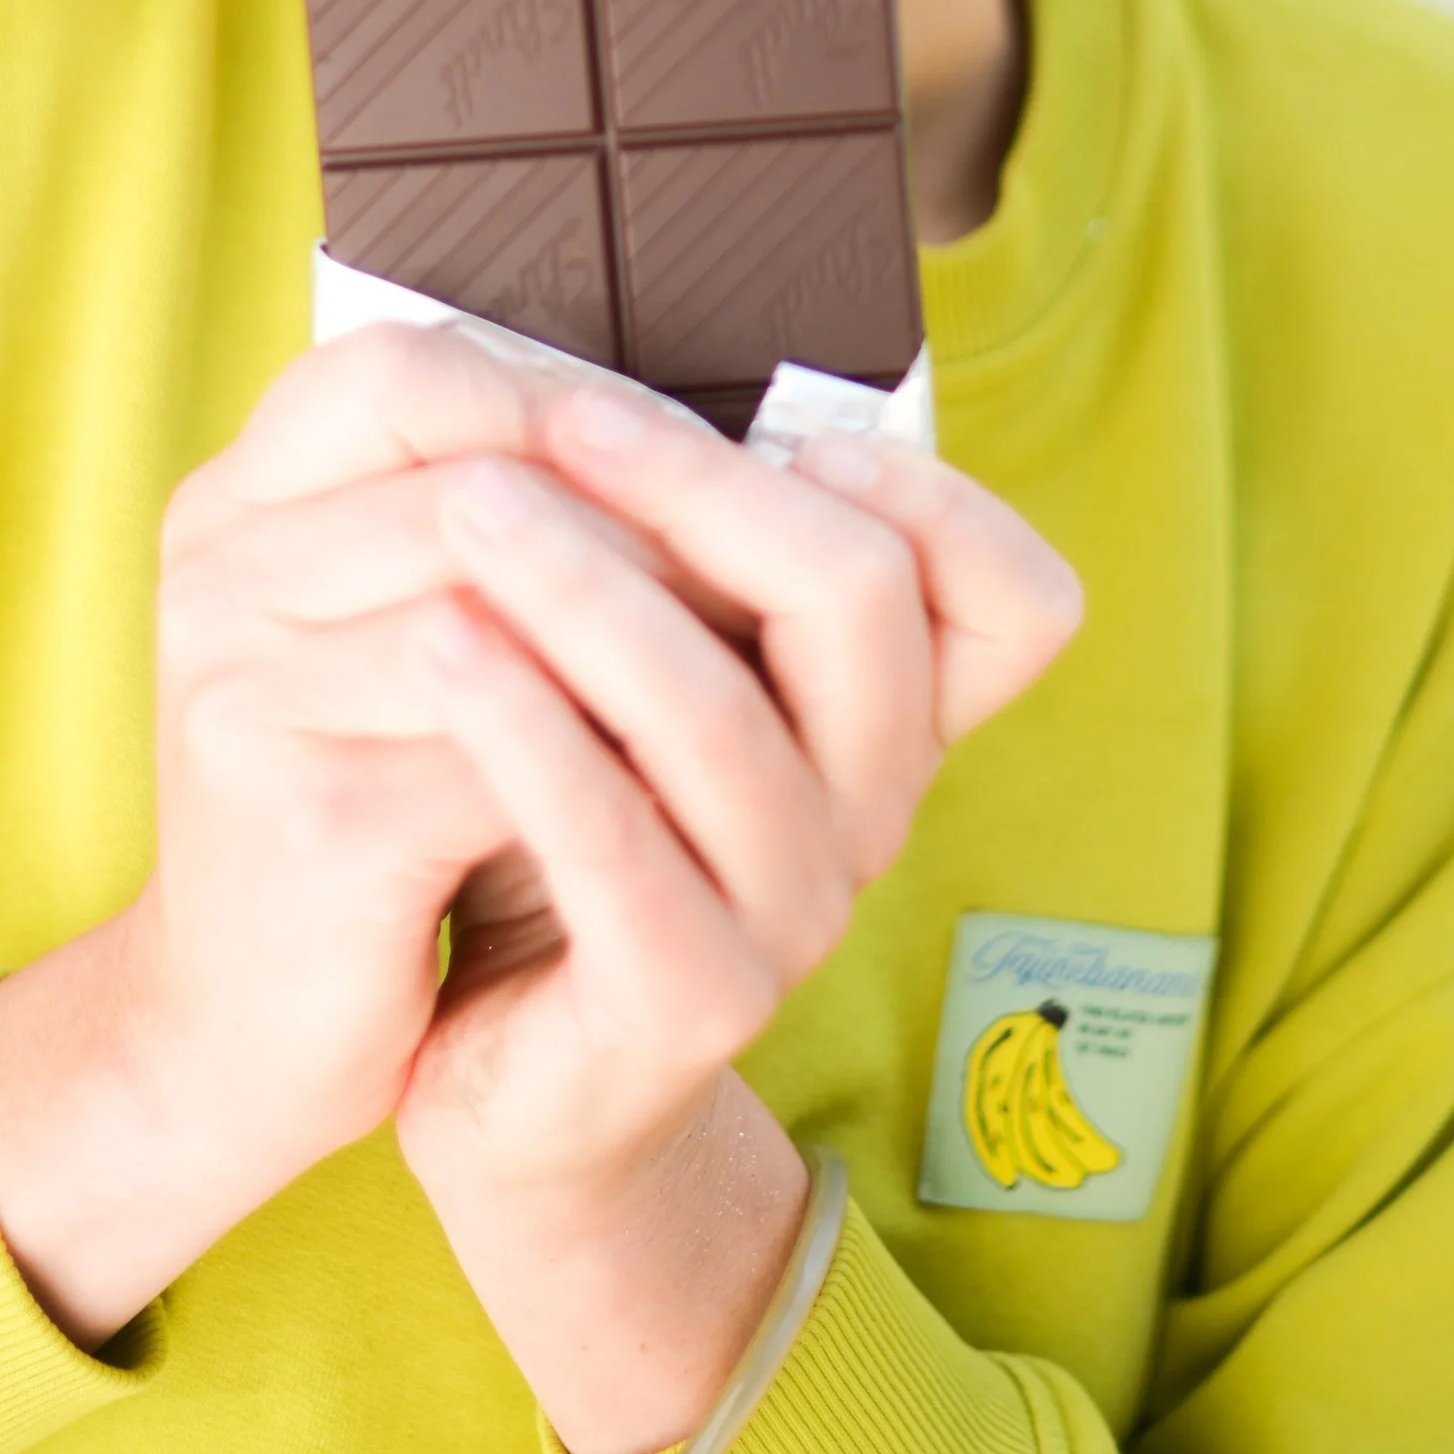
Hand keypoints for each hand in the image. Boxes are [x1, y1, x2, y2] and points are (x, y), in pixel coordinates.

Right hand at [0, 320, 669, 1343]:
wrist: (235, 1028)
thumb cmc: (354, 800)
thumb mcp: (382, 634)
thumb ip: (481, 527)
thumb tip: (692, 446)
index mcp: (232, 507)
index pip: (397, 370)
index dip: (556, 402)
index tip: (671, 463)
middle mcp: (218, 580)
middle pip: (473, 484)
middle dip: (639, 528)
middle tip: (752, 570)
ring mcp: (249, 697)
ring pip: (505, 612)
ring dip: (647, 643)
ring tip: (745, 667)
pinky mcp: (314, 823)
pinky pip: (508, 758)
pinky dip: (610, 765)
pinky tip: (678, 783)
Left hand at [392, 381, 1081, 1452]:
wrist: (509, 1075)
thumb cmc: (572, 826)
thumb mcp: (654, 683)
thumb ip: (690, 566)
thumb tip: (621, 378)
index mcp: (884, 724)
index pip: (1015, 599)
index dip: (933, 495)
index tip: (796, 428)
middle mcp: (869, 814)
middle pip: (862, 605)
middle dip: (702, 487)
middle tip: (560, 421)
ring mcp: (789, 916)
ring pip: (723, 716)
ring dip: (584, 587)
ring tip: (462, 505)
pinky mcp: (686, 1002)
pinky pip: (618, 846)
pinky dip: (525, 731)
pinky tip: (438, 647)